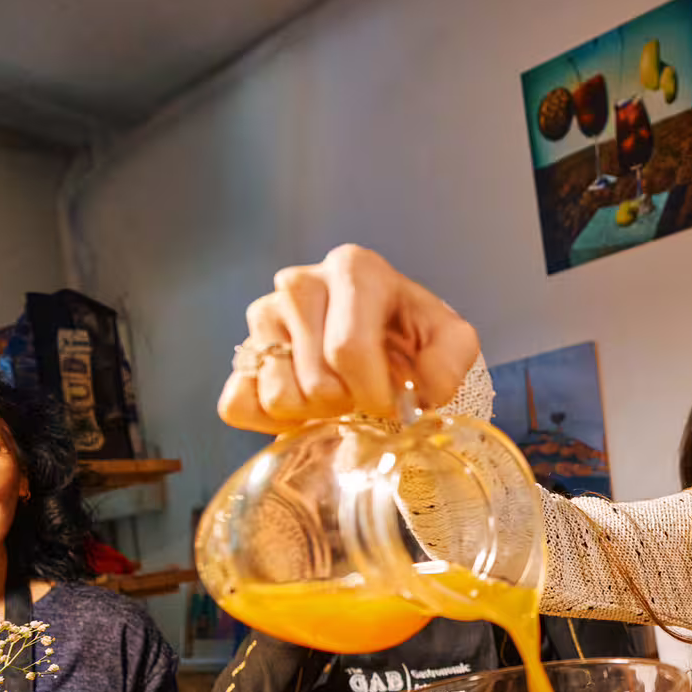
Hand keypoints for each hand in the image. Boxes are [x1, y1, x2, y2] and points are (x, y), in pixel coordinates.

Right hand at [218, 245, 480, 431]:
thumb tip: (427, 390)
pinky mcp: (241, 352)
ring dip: (313, 414)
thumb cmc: (408, 333)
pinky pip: (239, 405)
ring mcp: (262, 316)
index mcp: (353, 269)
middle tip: (362, 396)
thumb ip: (452, 357)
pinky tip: (304, 402)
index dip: (373, 392)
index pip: (348, 349)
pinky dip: (273, 422)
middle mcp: (299, 283)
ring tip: (335, 394)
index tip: (390, 403)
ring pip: (278, 396)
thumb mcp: (448, 336)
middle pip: (317, 381)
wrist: (377, 335)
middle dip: (347, 404)